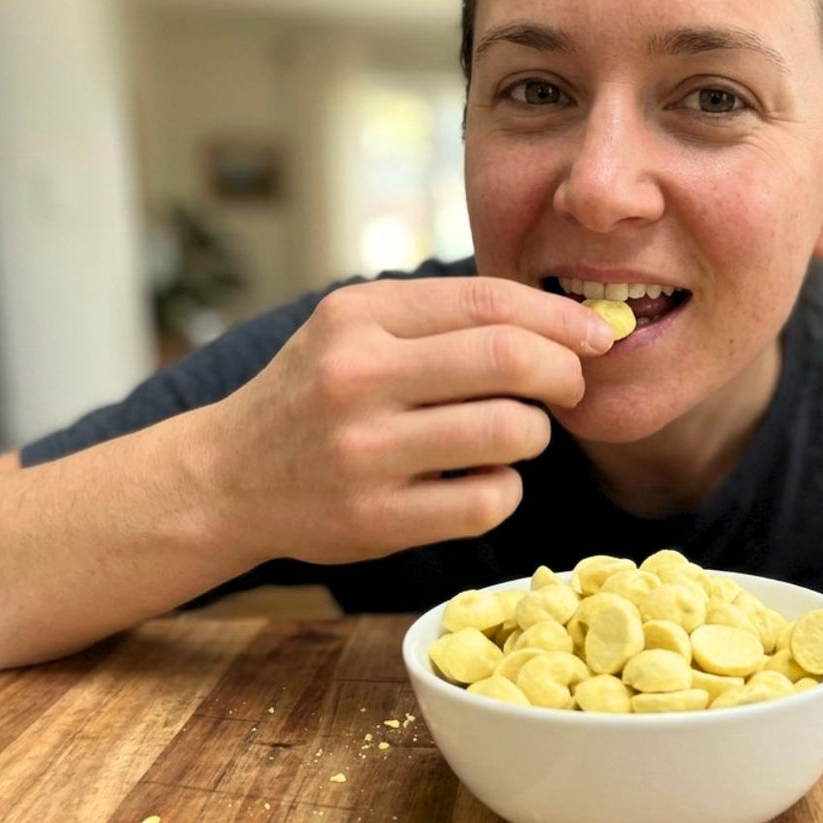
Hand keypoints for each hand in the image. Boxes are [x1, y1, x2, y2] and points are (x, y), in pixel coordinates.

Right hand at [199, 277, 614, 565]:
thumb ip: (440, 317)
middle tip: (570, 387)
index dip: (561, 318)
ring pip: (510, 432)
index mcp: (358, 316)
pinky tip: (483, 481)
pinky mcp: (375, 520)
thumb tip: (559, 321)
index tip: (597, 336)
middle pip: (510, 360)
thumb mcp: (354, 330)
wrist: (225, 477)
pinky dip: (505, 490)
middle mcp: (356, 377)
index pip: (490, 302)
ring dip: (535, 434)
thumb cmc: (314, 395)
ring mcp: (363, 453)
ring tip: (514, 435)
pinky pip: (488, 501)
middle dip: (565, 373)